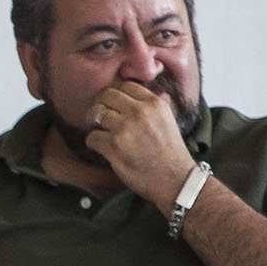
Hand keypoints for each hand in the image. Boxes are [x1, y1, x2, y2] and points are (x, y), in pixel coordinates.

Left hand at [82, 78, 197, 206]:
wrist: (175, 180)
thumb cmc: (170, 153)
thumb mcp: (167, 120)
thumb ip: (151, 106)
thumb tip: (138, 90)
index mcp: (154, 103)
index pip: (124, 85)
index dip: (113, 93)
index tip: (110, 103)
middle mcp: (140, 112)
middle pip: (106, 96)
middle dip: (100, 106)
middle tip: (99, 118)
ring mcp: (125, 128)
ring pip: (96, 115)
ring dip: (97, 126)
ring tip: (105, 135)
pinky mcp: (113, 145)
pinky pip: (91, 137)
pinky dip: (94, 144)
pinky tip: (105, 149)